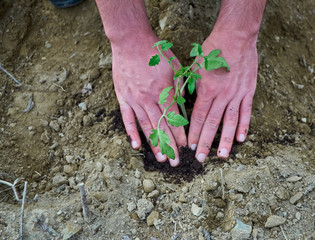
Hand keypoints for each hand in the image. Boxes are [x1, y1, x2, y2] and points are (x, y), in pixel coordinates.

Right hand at [111, 34, 185, 166]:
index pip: (174, 119)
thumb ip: (179, 87)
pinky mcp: (123, 97)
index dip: (180, 134)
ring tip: (160, 158)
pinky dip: (131, 132)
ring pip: (146, 126)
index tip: (186, 147)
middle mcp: (149, 99)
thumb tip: (183, 104)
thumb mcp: (175, 66)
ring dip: (154, 144)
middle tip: (175, 161)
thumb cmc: (155, 51)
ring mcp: (135, 100)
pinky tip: (136, 145)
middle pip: (161, 127)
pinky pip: (127, 118)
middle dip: (170, 146)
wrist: (131, 41)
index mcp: (163, 91)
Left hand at [188, 31, 257, 161]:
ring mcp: (237, 94)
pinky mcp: (248, 91)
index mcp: (206, 89)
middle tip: (201, 159)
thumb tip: (182, 102)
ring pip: (230, 122)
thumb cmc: (212, 50)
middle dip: (205, 143)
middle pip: (212, 124)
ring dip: (226, 141)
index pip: (198, 117)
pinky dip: (244, 126)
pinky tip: (242, 139)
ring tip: (221, 156)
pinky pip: (246, 112)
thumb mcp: (194, 66)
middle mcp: (222, 95)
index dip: (193, 133)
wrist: (236, 37)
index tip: (190, 147)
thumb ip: (189, 85)